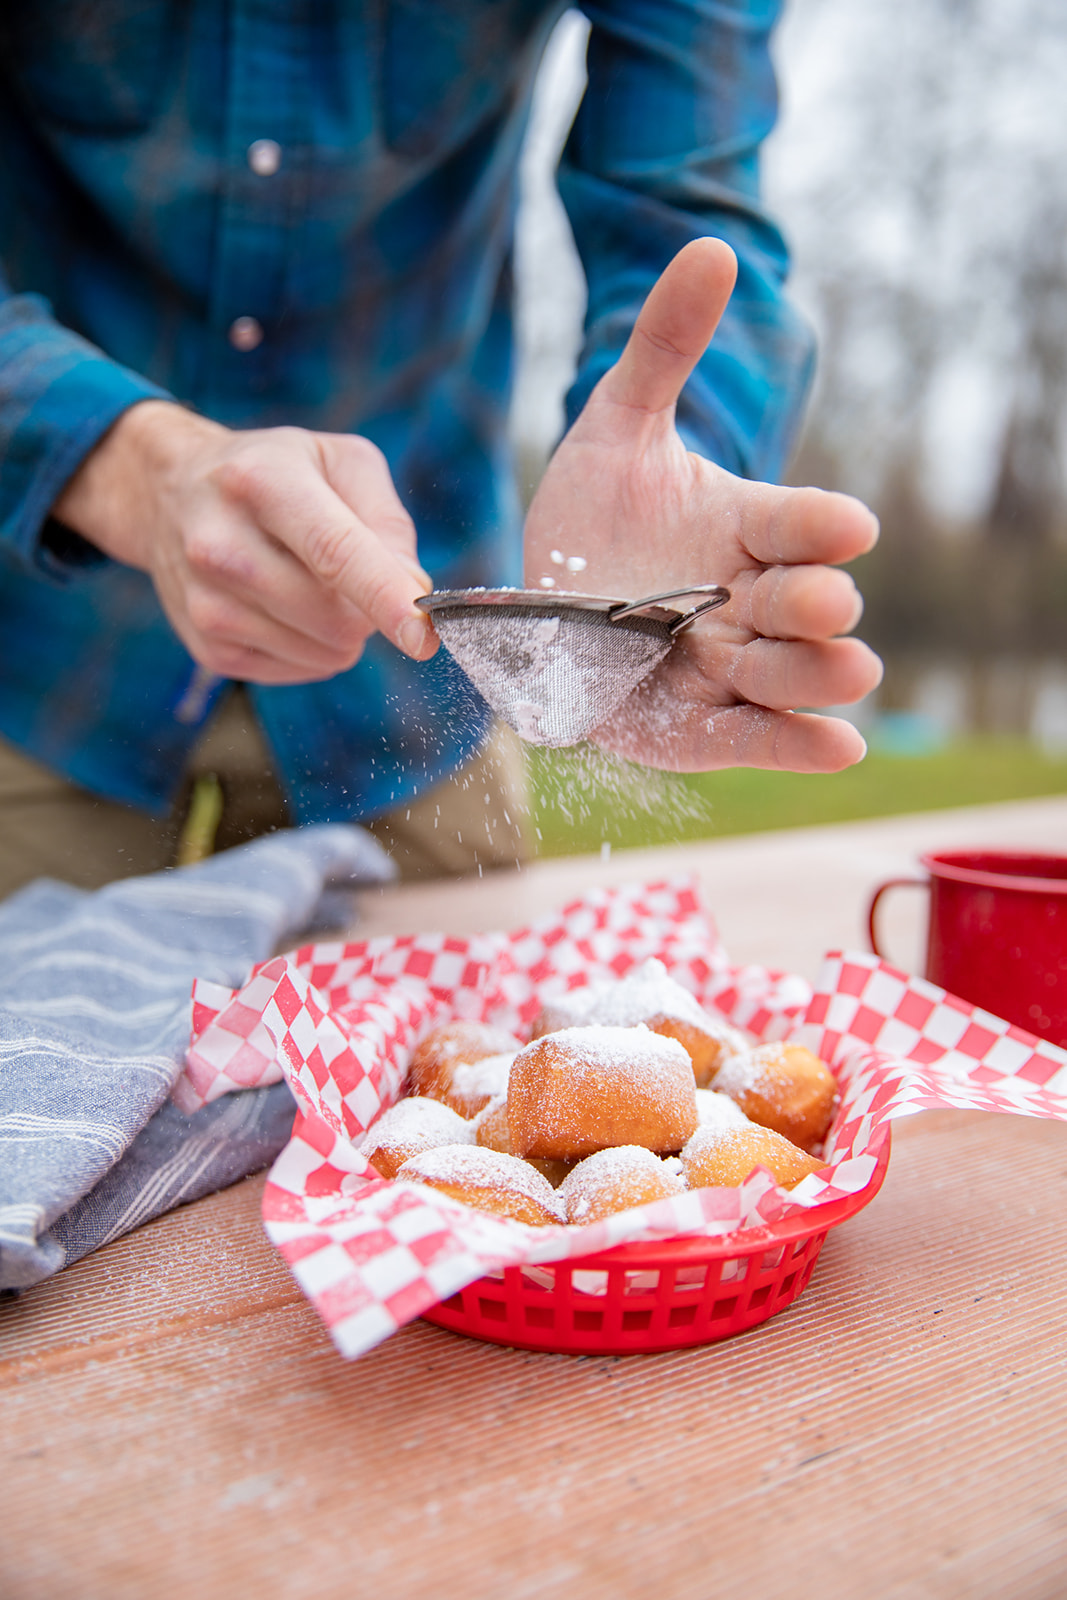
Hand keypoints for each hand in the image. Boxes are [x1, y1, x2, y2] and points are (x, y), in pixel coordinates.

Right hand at [53, 401, 437, 683]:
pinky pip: (299, 670)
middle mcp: (222, 543)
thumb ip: (388, 524)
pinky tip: (284, 606)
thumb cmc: (276, 473)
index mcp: (263, 481)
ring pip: (324, 652)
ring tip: (306, 581)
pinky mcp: (206, 647)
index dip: (384, 597)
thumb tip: (413, 593)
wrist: (172, 492)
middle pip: (335, 617)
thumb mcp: (339, 463)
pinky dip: (312, 648)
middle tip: (349, 574)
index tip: (424, 637)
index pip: (334, 552)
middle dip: (368, 609)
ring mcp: (207, 602)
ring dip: (341, 630)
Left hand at [523, 239, 882, 771]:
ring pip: (789, 674)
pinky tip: (839, 746)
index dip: (820, 527)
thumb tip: (711, 248)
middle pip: (804, 604)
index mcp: (745, 528)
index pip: (796, 524)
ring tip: (849, 670)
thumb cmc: (589, 513)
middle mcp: (749, 599)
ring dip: (818, 674)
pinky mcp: (698, 727)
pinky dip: (796, 745)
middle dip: (819, 604)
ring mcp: (727, 666)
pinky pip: (753, 738)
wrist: (533, 607)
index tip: (848, 524)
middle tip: (826, 599)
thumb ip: (661, 348)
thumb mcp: (613, 426)